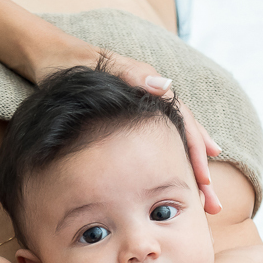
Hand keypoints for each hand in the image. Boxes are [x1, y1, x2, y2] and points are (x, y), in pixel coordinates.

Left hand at [29, 39, 222, 213]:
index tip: (203, 181)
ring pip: (174, 145)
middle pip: (186, 138)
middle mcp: (153, 97)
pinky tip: (177, 184)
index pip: (183, 124)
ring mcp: (144, 110)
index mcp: (150, 85)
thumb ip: (132, 76)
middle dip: (201, 173)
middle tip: (213, 206)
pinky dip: (171, 165)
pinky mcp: (132, 121)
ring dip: (190, 174)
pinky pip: (159, 146)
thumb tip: (164, 87)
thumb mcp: (98, 68)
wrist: (50, 57)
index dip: (195, 153)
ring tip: (204, 203)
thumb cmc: (70, 63)